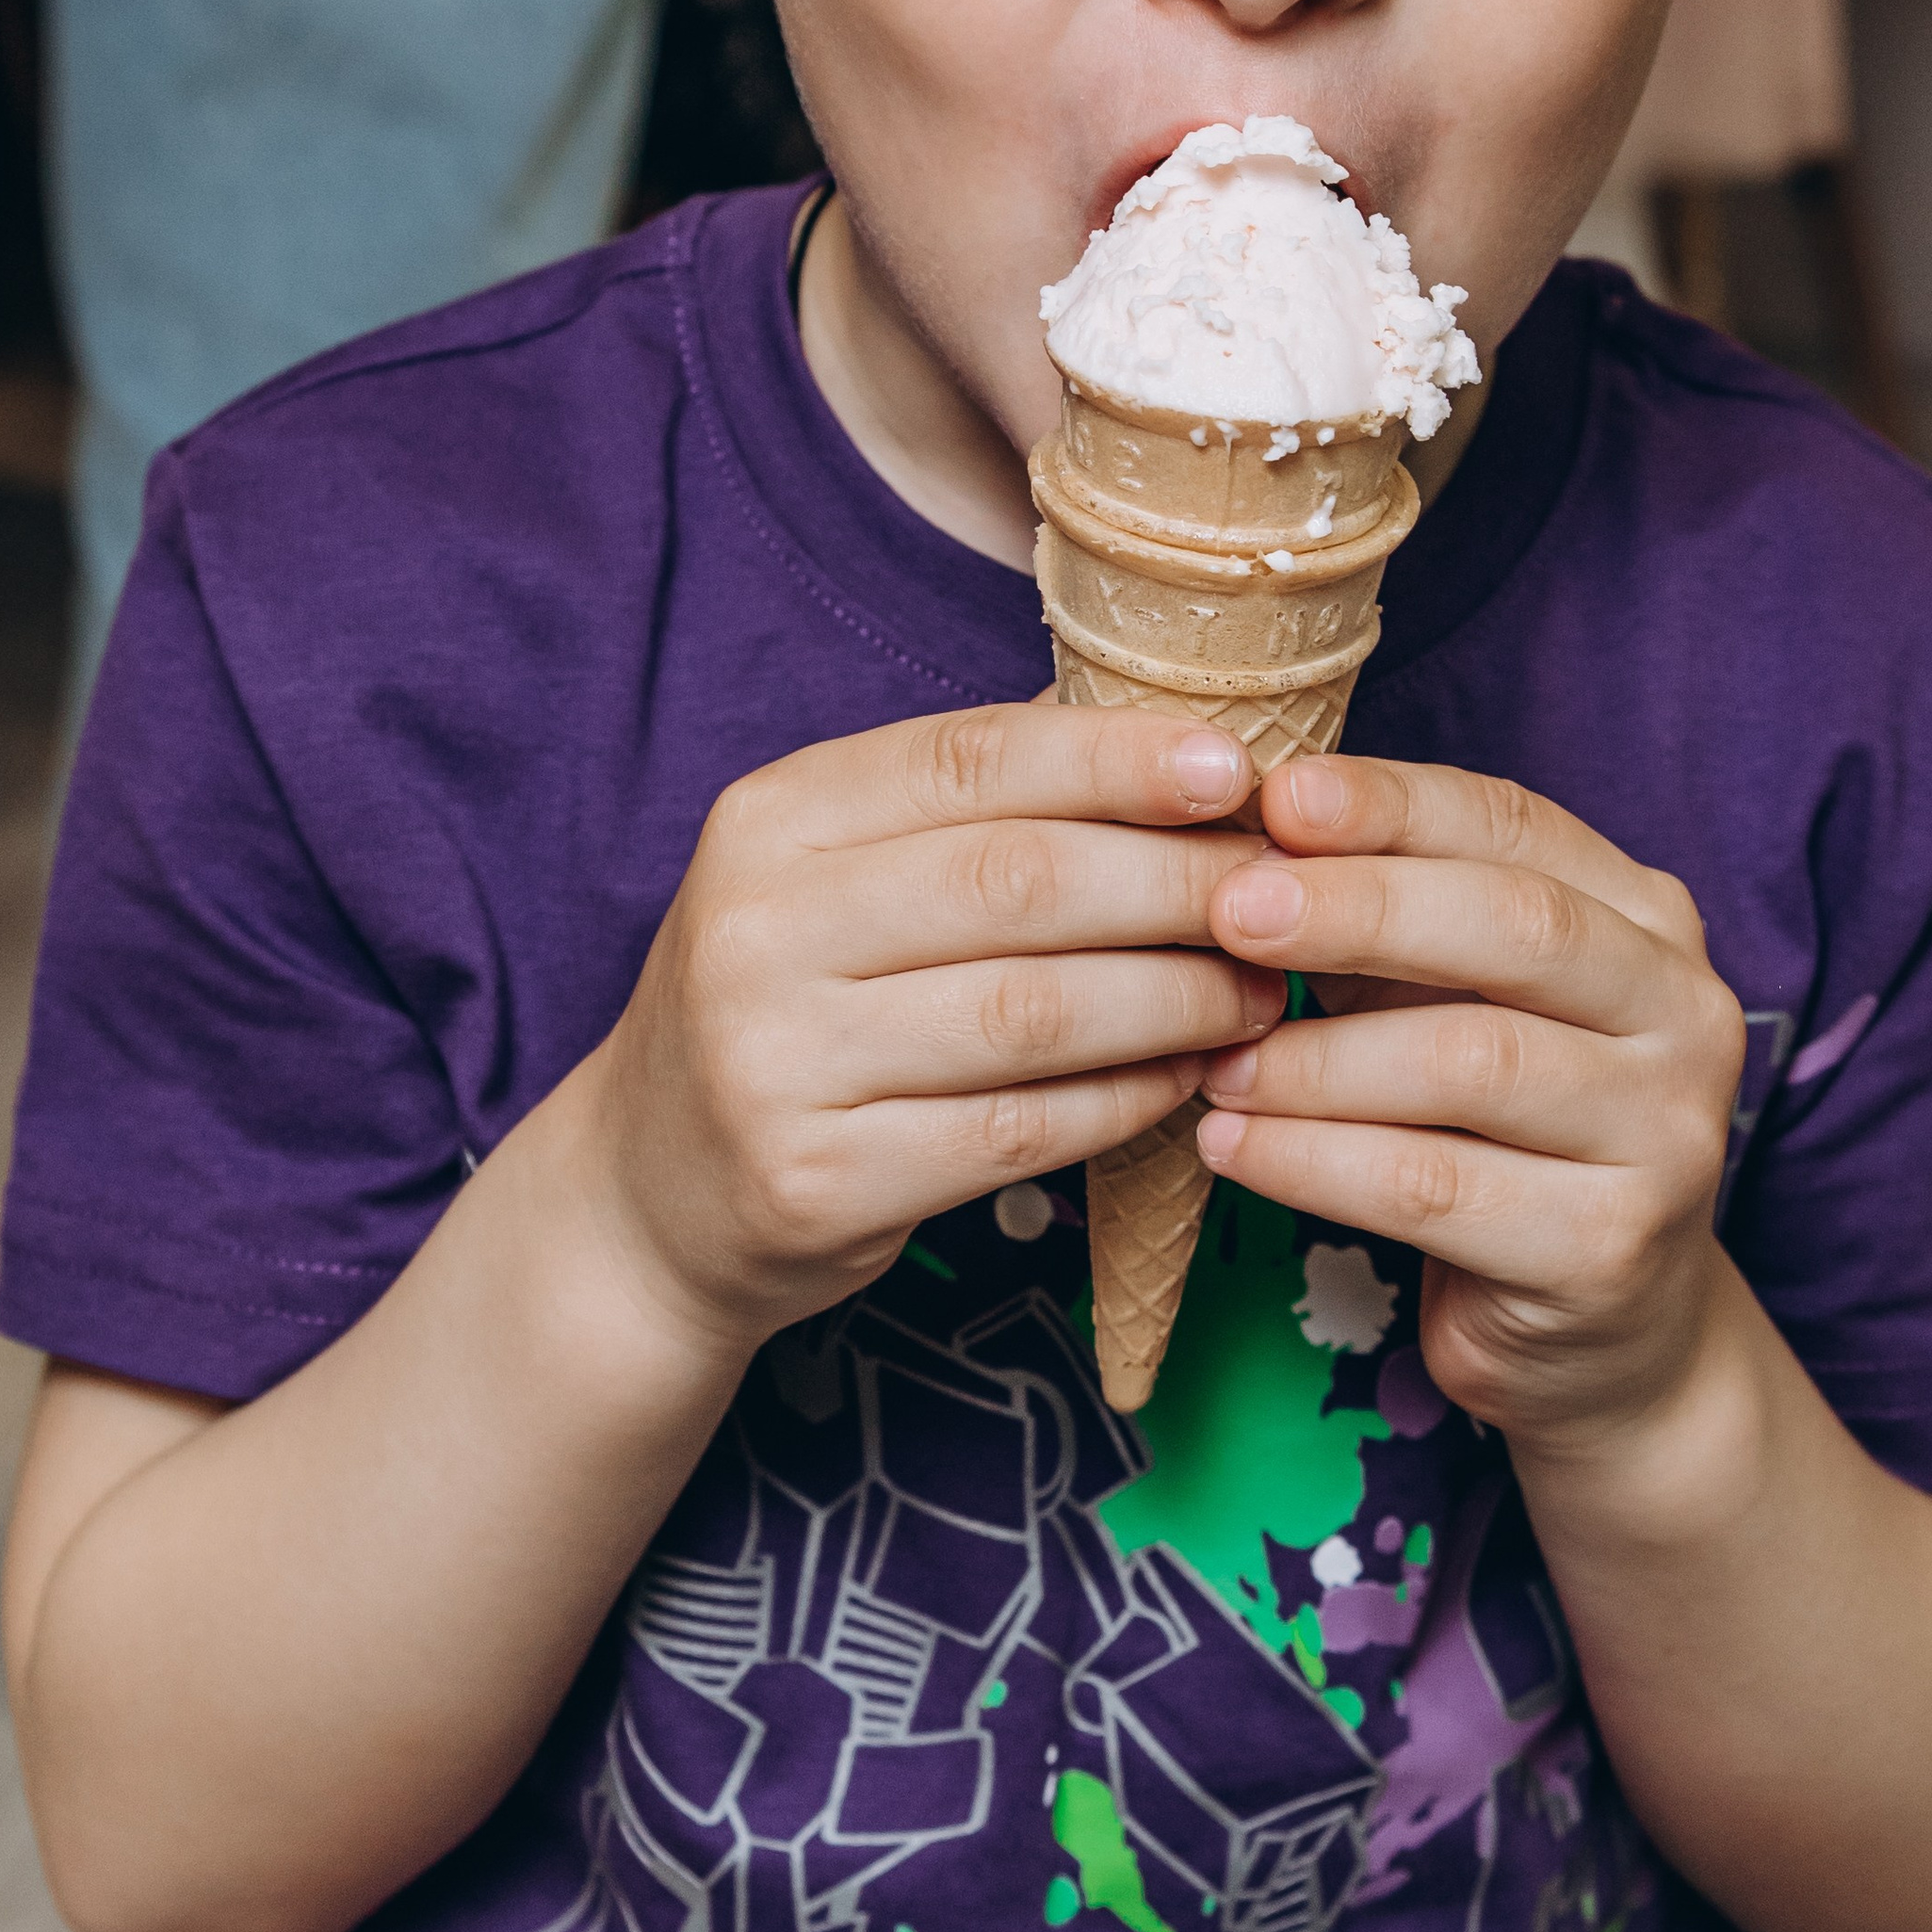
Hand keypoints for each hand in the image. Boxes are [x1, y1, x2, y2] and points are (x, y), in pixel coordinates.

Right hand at [592, 706, 1274, 1350]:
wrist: (650, 1195)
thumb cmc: (790, 1004)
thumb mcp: (830, 876)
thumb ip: (968, 810)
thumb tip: (1168, 736)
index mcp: (772, 819)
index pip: (971, 758)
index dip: (1117, 758)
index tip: (1239, 769)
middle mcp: (757, 928)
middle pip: (1020, 882)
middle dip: (1178, 884)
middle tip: (1281, 896)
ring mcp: (776, 1061)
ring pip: (1033, 1013)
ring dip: (1175, 999)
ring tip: (1258, 993)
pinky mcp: (816, 1181)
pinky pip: (1018, 1131)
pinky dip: (1125, 1101)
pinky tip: (1187, 1078)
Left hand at [1193, 756, 1744, 1449]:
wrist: (1603, 1333)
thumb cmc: (1500, 1129)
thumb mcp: (1457, 999)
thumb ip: (1387, 920)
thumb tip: (1247, 837)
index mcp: (1646, 920)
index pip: (1515, 825)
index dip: (1392, 803)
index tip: (1272, 793)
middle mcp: (1685, 1012)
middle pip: (1514, 926)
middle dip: (1359, 907)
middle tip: (1229, 909)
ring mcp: (1666, 1135)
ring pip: (1471, 1062)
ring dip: (1317, 1056)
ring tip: (1213, 1062)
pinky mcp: (1611, 1249)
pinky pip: (1433, 1187)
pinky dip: (1314, 1162)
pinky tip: (1233, 1147)